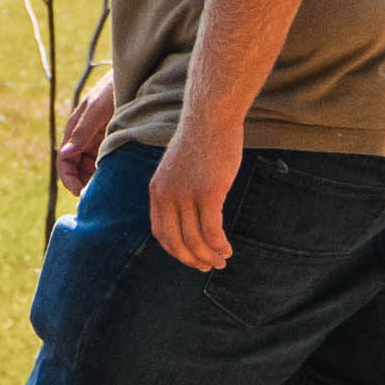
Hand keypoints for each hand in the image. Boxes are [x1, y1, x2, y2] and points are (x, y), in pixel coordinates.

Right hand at [53, 73, 115, 194]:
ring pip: (90, 167)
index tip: (80, 193)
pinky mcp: (112, 140)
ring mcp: (98, 139)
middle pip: (76, 168)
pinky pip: (105, 161)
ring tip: (107, 191)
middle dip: (81, 183)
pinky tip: (116, 179)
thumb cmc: (114, 87)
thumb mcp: (97, 109)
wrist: (137, 74)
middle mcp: (84, 136)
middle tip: (95, 197)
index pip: (64, 160)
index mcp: (75, 129)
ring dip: (94, 179)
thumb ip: (82, 131)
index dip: (68, 179)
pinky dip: (106, 172)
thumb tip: (65, 154)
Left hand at [150, 116, 241, 271]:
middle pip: (176, 241)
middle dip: (192, 259)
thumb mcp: (178, 167)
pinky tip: (227, 250)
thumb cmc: (200, 140)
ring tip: (222, 261)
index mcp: (157, 190)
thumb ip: (178, 190)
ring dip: (209, 256)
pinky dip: (219, 245)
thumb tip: (189, 212)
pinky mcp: (208, 193)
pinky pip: (212, 230)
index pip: (161, 233)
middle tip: (208, 267)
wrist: (211, 117)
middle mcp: (167, 195)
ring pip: (195, 239)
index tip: (191, 258)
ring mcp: (187, 195)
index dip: (176, 251)